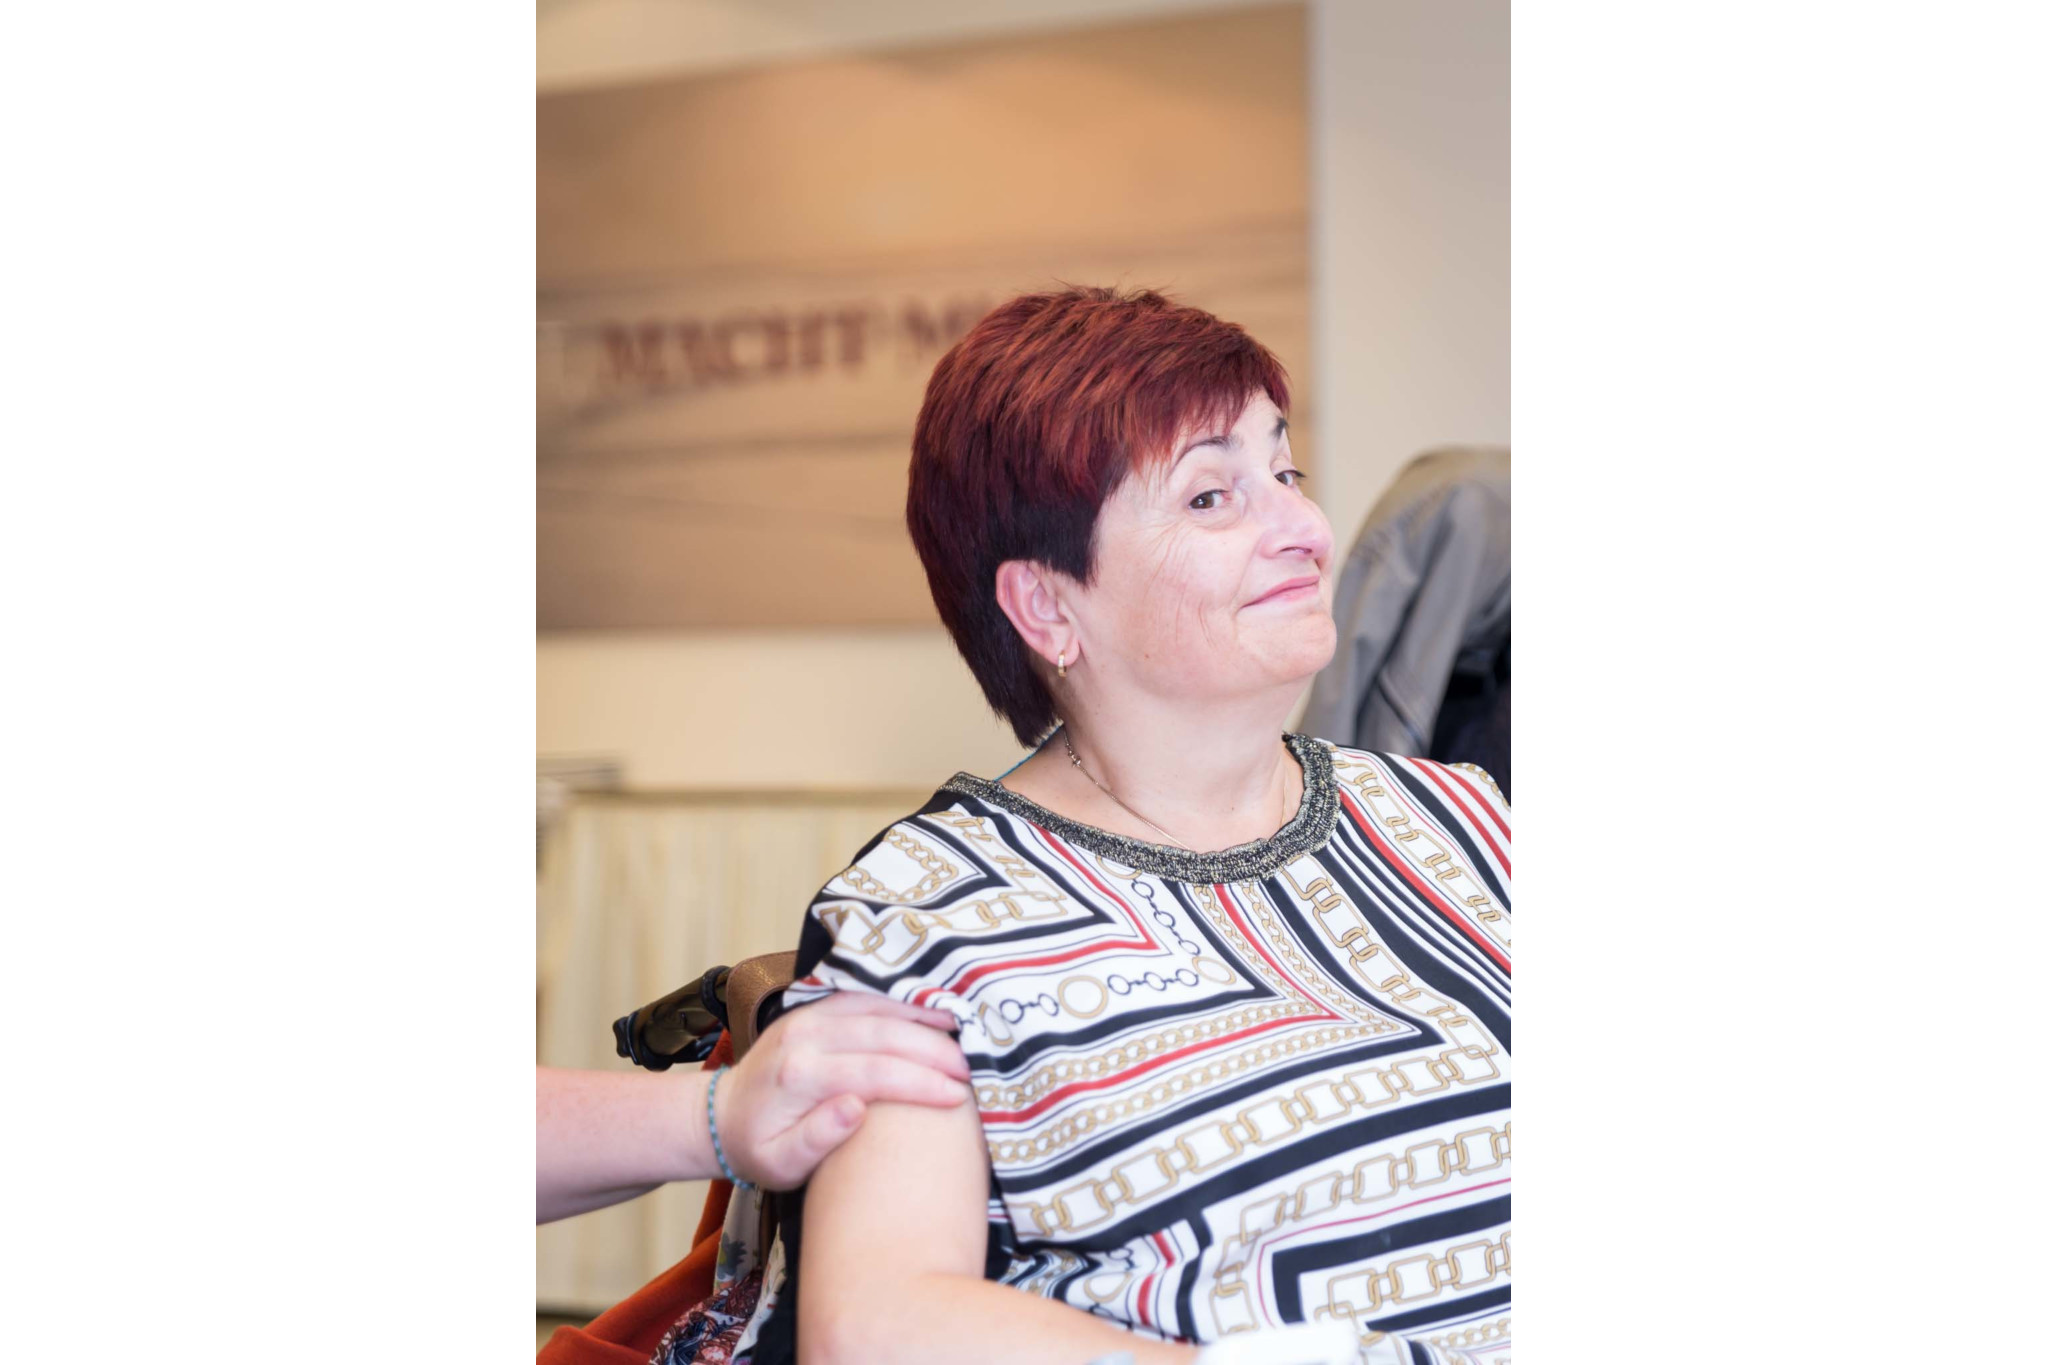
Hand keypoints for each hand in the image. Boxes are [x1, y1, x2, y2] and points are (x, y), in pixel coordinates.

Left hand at [712, 992, 972, 1189]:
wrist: (719, 1116)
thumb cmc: (757, 1149)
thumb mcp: (779, 1164)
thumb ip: (816, 1139)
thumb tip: (856, 1108)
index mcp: (799, 1075)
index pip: (873, 1072)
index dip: (920, 1083)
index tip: (958, 1097)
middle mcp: (805, 1036)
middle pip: (883, 1033)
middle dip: (933, 1050)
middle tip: (971, 1070)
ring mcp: (809, 1015)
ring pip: (878, 1007)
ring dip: (923, 1018)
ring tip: (963, 1035)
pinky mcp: (814, 1008)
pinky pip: (866, 996)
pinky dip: (903, 1003)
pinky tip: (932, 1013)